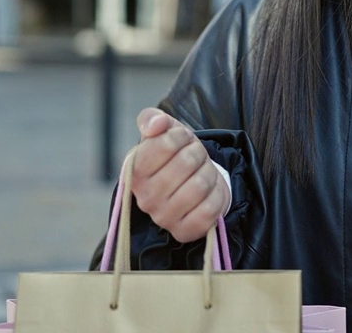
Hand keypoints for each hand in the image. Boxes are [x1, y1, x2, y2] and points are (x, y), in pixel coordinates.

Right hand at [130, 108, 230, 242]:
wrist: (193, 181)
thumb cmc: (176, 154)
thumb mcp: (164, 130)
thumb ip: (152, 119)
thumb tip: (156, 124)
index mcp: (135, 171)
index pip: (165, 143)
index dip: (181, 136)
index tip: (182, 140)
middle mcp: (144, 197)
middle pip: (186, 163)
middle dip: (198, 154)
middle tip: (195, 159)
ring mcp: (163, 217)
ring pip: (200, 185)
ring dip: (208, 173)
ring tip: (201, 173)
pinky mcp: (184, 232)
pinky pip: (210, 209)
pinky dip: (216, 195)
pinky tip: (207, 194)